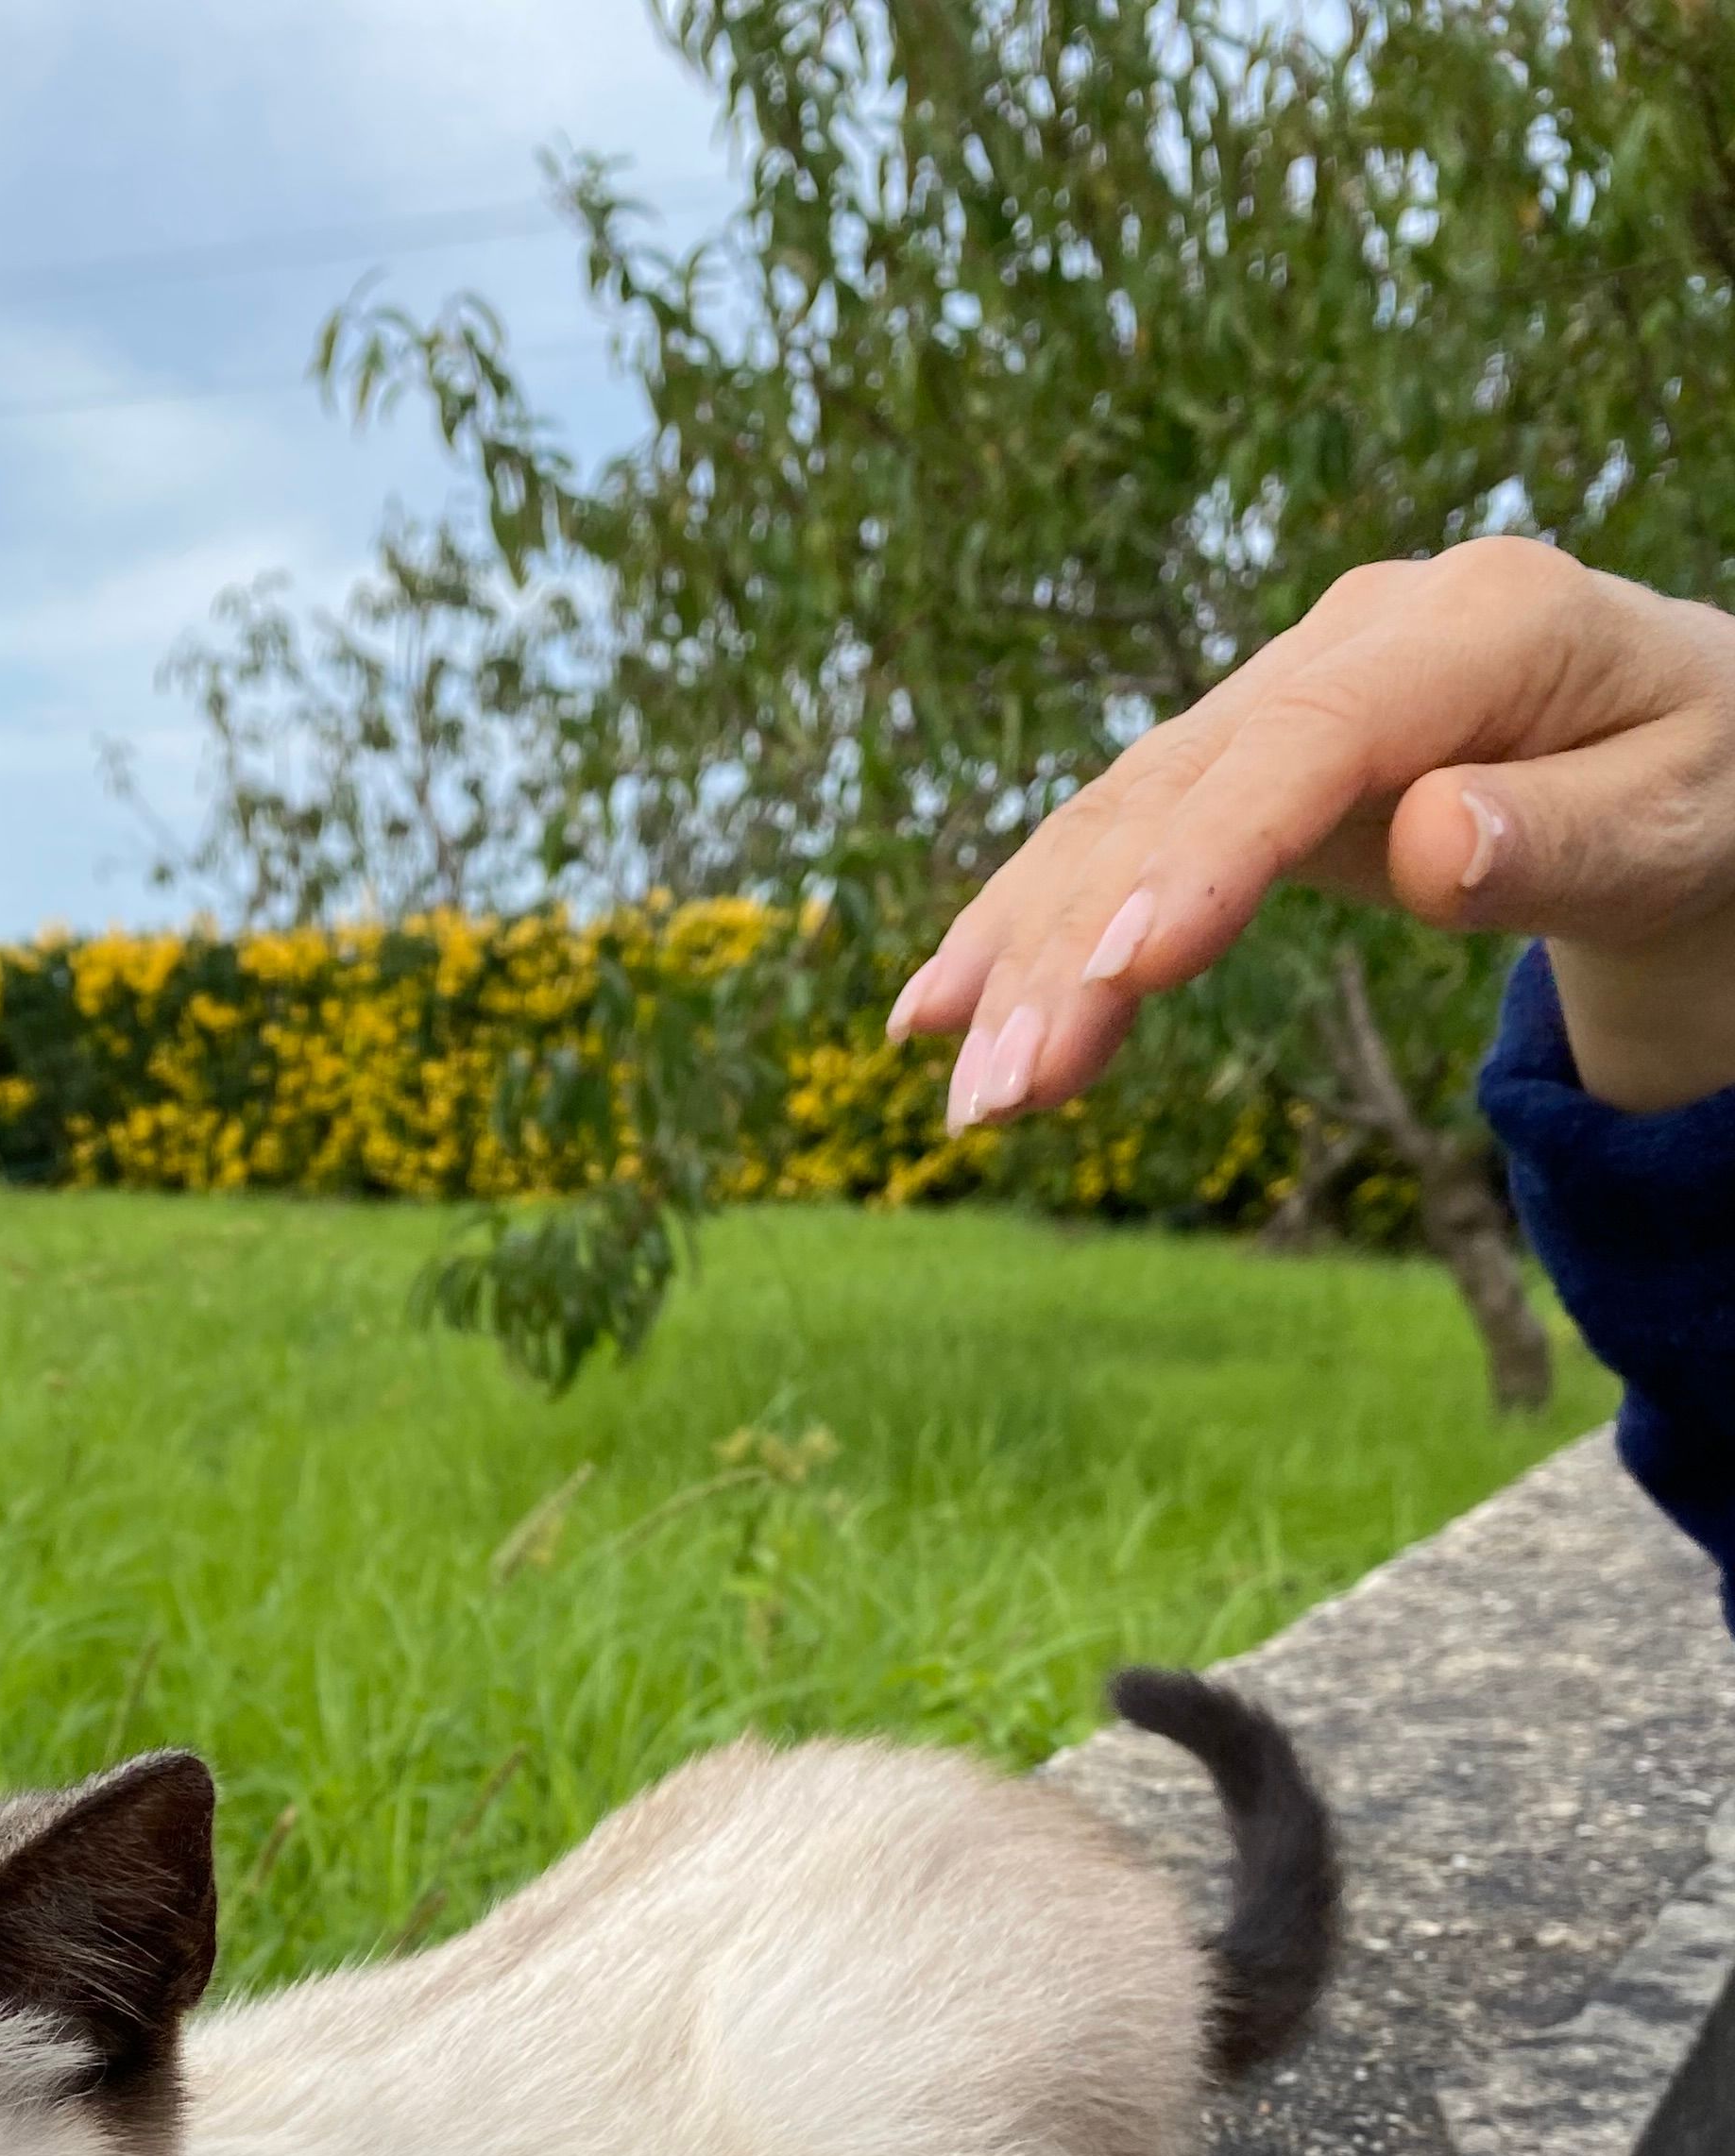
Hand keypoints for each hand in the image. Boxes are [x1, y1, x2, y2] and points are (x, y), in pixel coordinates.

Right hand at [890, 538, 1734, 1120]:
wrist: (1692, 747)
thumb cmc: (1702, 787)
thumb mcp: (1682, 822)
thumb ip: (1564, 836)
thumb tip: (1430, 842)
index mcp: (1483, 623)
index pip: (1315, 743)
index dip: (1207, 854)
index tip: (1127, 967)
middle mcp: (1358, 638)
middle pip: (1182, 793)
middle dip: (1078, 949)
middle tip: (1003, 1097)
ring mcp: (1287, 691)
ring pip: (1121, 820)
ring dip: (1026, 959)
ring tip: (964, 1096)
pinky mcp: (1243, 753)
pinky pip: (1116, 837)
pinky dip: (1025, 926)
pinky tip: (934, 1014)